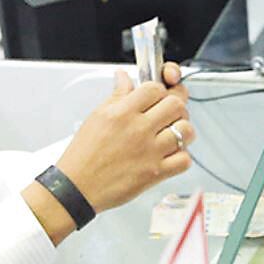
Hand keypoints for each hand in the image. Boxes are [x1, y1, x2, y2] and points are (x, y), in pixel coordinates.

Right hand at [53, 64, 193, 212]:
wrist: (78, 187)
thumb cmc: (84, 154)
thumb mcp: (97, 117)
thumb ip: (117, 95)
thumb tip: (124, 77)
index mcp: (123, 113)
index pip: (156, 88)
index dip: (160, 89)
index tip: (158, 96)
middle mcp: (138, 130)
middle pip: (176, 104)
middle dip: (176, 105)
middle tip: (169, 112)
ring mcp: (150, 152)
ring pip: (186, 130)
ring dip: (183, 129)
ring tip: (172, 133)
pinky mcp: (155, 173)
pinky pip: (184, 160)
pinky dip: (182, 156)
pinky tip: (170, 154)